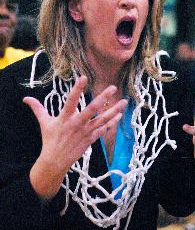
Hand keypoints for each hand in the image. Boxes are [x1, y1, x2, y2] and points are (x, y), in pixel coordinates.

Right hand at [23, 76, 126, 198]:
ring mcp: (85, 132)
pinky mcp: (90, 139)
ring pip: (102, 120)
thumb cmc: (50, 140)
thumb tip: (25, 98)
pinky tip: (119, 116)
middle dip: (103, 98)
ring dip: (114, 111)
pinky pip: (103, 130)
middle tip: (113, 87)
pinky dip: (111, 123)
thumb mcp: (44, 122)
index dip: (77, 89)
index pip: (71, 100)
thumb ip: (37, 108)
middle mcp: (76, 123)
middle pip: (91, 109)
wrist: (55, 161)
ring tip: (124, 101)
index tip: (84, 77)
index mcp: (64, 117)